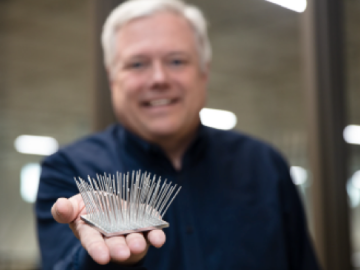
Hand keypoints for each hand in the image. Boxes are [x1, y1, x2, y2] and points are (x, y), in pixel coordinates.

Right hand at [51, 194, 165, 264]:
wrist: (108, 204)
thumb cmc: (88, 207)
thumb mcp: (73, 206)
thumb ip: (65, 209)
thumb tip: (60, 206)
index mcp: (92, 234)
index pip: (93, 243)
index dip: (97, 250)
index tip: (103, 258)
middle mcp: (112, 236)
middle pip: (116, 244)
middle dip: (120, 249)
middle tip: (125, 253)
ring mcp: (129, 231)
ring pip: (135, 239)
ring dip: (139, 242)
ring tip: (140, 245)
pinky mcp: (144, 223)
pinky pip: (151, 228)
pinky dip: (156, 232)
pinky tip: (159, 236)